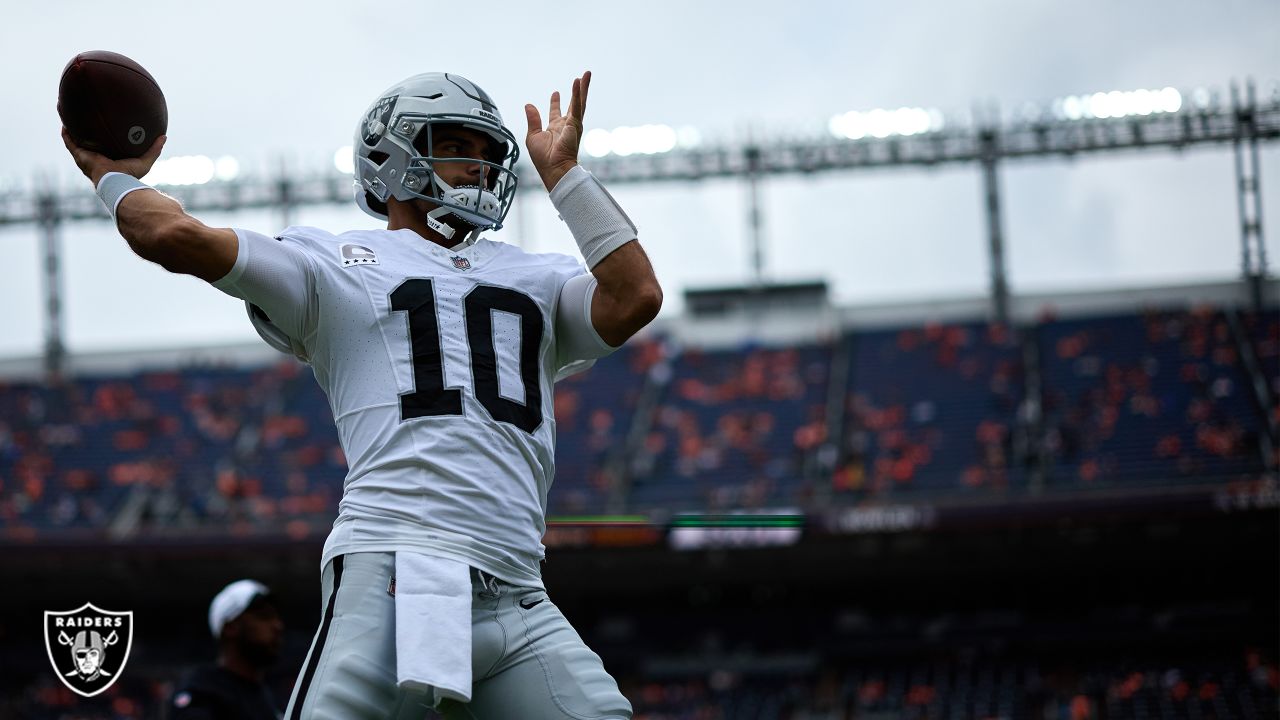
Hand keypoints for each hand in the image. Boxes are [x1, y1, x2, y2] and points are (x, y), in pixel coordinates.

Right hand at [61, 127, 165, 185]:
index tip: (103, 129)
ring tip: (68, 117)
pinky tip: (64, 122)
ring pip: (75, 141)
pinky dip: (66, 133)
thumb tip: (164, 136)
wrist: (115, 182)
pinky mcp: (79, 156)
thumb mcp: (144, 160)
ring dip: (71, 129)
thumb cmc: (130, 175)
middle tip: (83, 119)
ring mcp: (85, 158)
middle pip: (87, 143)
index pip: (104, 148)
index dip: (102, 139)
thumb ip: (154, 149)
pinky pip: (69, 142)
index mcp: (108, 160)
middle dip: (84, 133)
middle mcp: (95, 159)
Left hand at [524, 71, 590, 191]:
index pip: (556, 112)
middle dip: (578, 91)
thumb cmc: (544, 159)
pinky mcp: (575, 124)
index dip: (556, 102)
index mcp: (555, 129)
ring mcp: (572, 124)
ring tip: (587, 74)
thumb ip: (533, 119)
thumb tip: (528, 105)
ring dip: (583, 88)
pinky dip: (578, 93)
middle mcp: (566, 125)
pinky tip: (579, 82)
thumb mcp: (533, 136)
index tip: (556, 93)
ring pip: (580, 102)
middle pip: (573, 104)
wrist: (553, 168)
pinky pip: (577, 105)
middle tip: (582, 78)